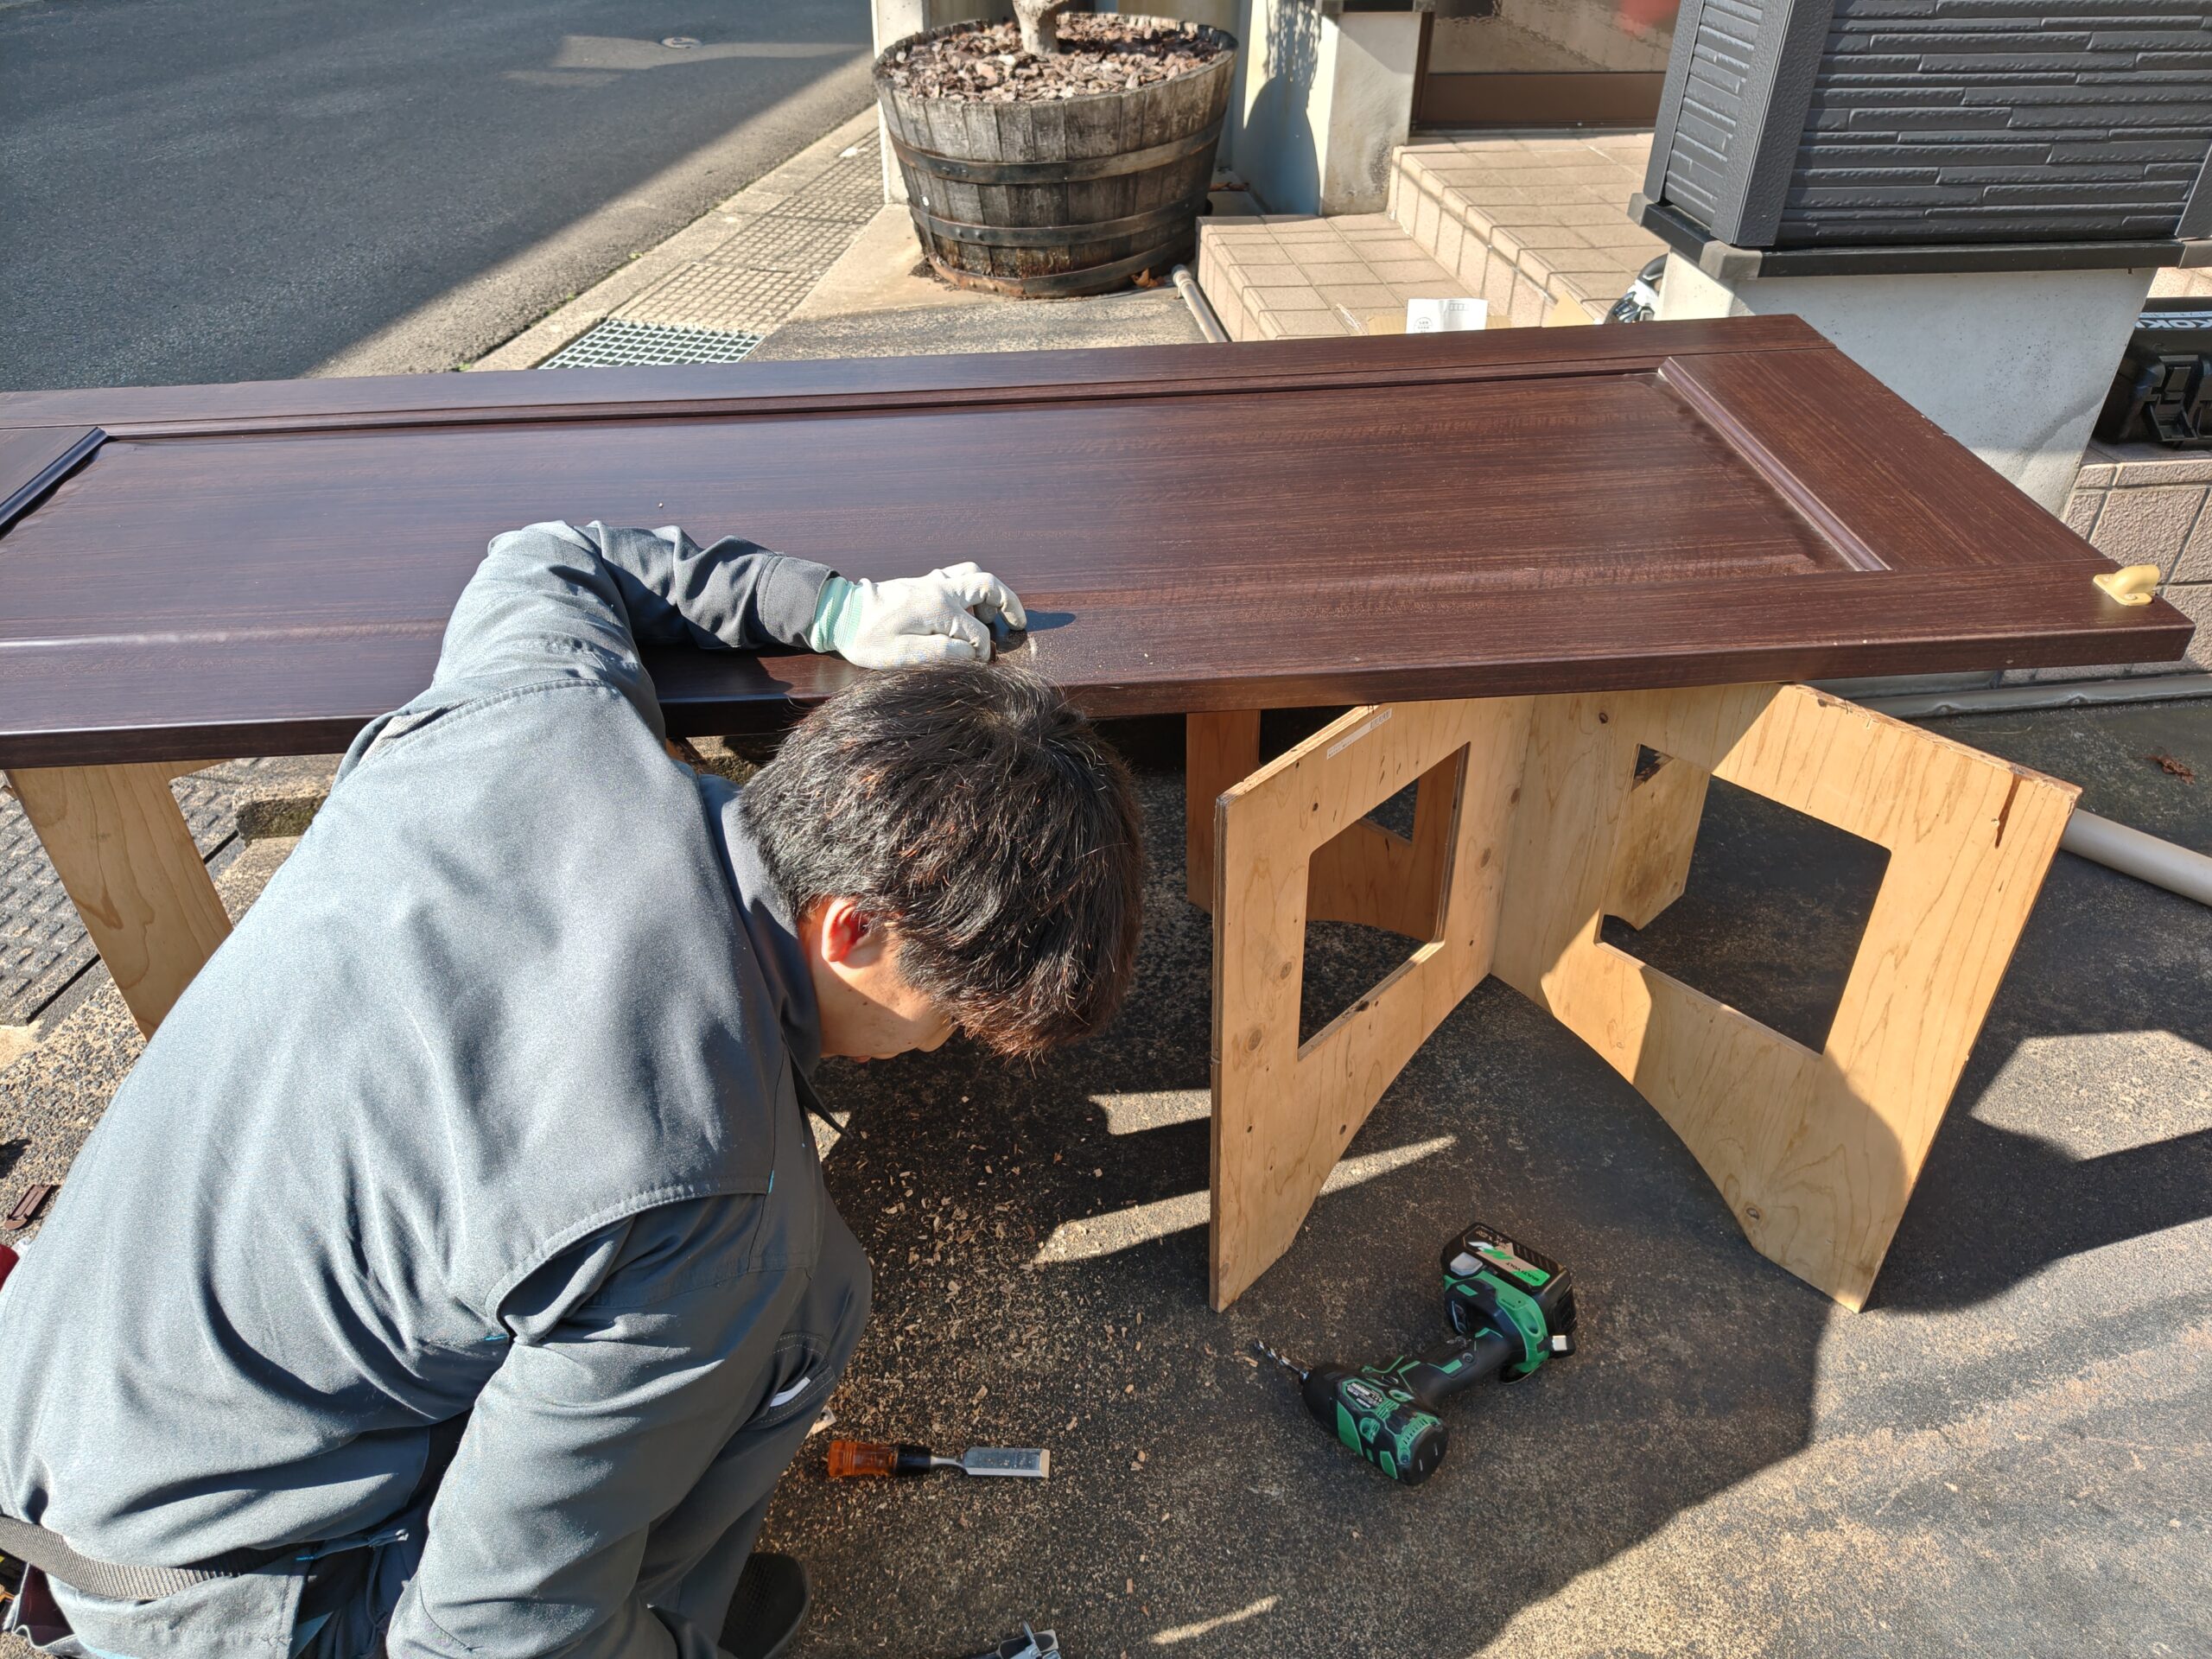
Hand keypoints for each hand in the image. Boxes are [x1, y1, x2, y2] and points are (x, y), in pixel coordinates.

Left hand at [810, 563, 1027, 668]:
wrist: (841, 614)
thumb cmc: (868, 638)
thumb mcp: (901, 655)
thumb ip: (940, 652)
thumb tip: (969, 652)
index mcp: (939, 608)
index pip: (976, 633)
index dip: (982, 652)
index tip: (978, 667)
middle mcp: (940, 588)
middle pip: (987, 585)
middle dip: (1009, 603)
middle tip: (1019, 624)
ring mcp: (932, 581)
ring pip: (973, 574)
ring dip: (990, 592)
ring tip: (993, 617)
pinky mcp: (923, 582)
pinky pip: (957, 575)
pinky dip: (971, 588)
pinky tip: (967, 608)